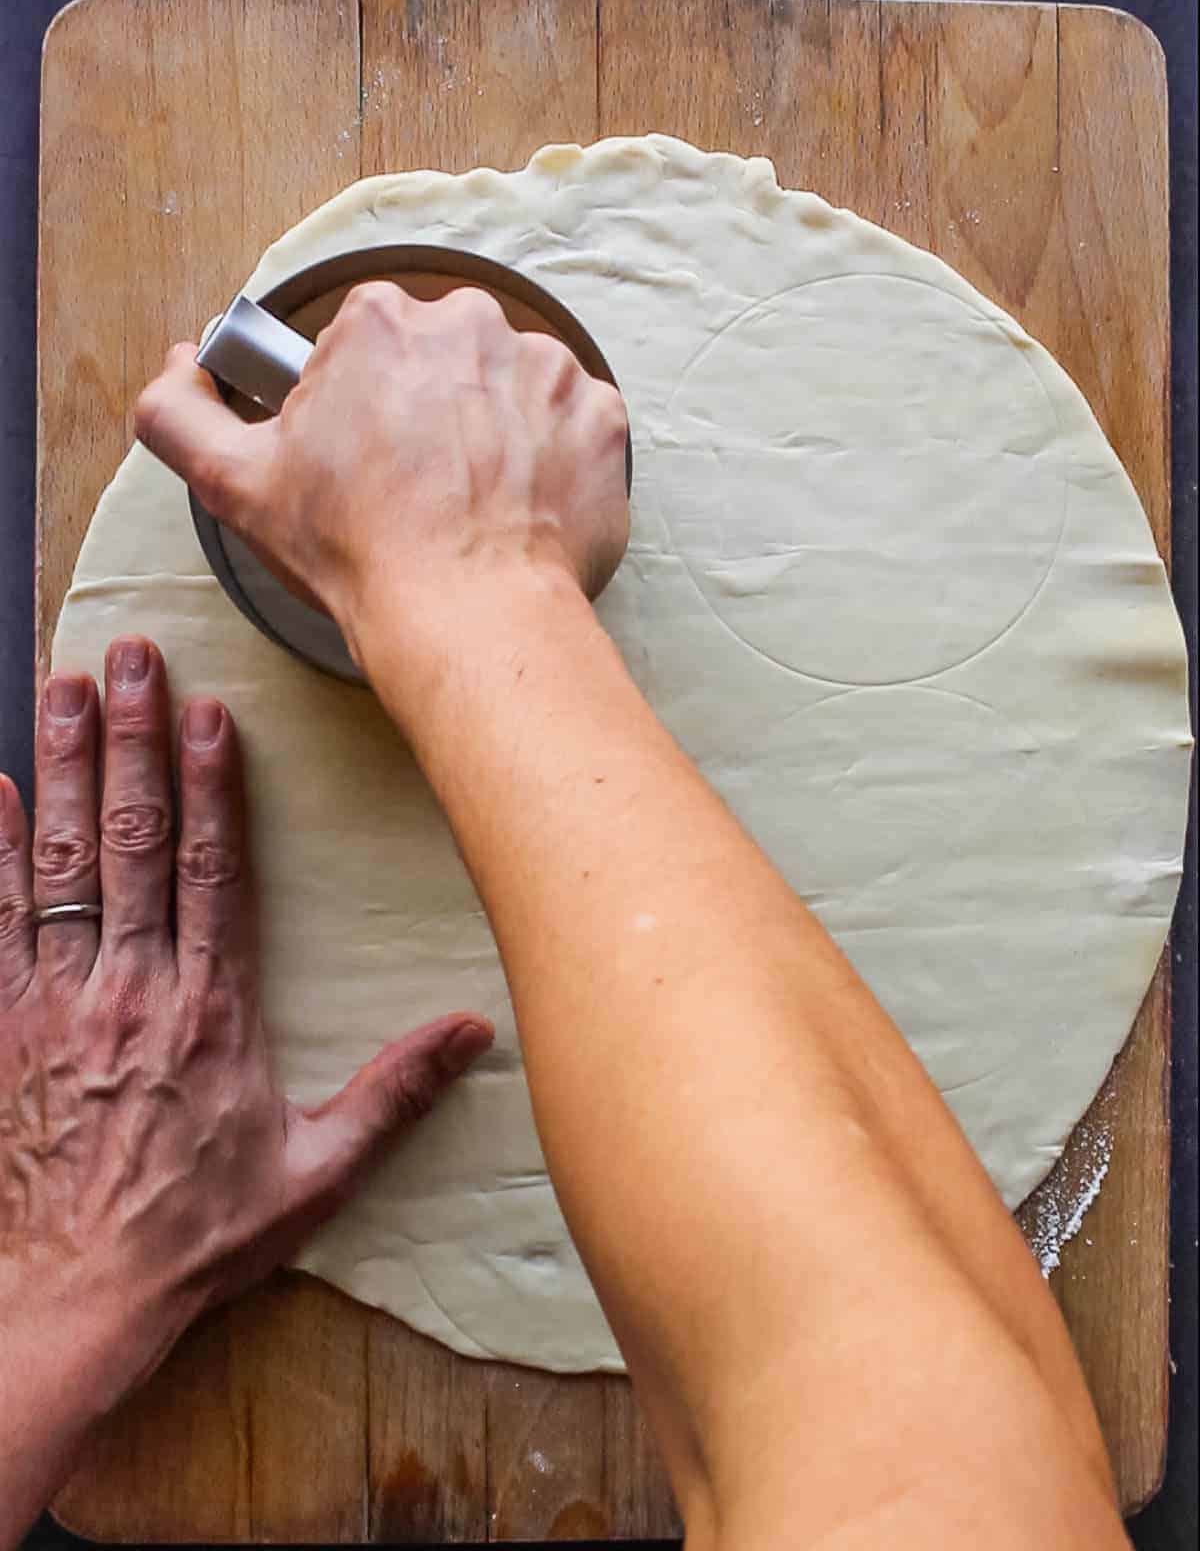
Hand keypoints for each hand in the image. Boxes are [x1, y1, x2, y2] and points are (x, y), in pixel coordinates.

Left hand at [0, 637, 492, 1426]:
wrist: (75, 1301)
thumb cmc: (198, 1238)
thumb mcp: (318, 1175)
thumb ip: (394, 1092)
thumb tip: (474, 1029)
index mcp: (211, 1012)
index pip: (214, 871)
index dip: (212, 786)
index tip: (210, 712)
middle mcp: (132, 990)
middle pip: (135, 841)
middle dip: (136, 740)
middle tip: (132, 656)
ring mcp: (58, 1003)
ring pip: (63, 862)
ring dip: (69, 768)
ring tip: (69, 686)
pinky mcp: (3, 1027)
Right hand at [134, 283, 629, 661]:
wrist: (467, 614)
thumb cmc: (358, 550)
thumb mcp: (231, 483)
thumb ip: (178, 413)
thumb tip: (181, 367)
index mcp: (380, 322)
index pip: (366, 346)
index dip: (359, 405)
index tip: (366, 457)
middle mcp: (469, 325)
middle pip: (443, 361)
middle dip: (431, 412)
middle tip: (419, 489)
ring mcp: (545, 368)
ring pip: (511, 390)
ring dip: (496, 434)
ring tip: (474, 505)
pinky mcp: (600, 418)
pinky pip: (574, 427)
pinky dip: (555, 462)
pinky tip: (524, 508)